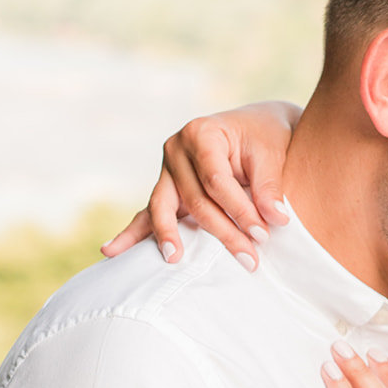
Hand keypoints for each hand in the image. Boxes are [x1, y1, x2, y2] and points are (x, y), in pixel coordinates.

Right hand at [101, 100, 300, 267]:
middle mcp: (177, 150)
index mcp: (201, 134)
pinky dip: (133, 234)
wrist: (256, 129)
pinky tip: (111, 251)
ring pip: (165, 208)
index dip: (240, 210)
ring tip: (173, 257)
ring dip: (170, 235)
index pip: (216, 181)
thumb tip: (276, 220)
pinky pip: (149, 213)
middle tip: (249, 259)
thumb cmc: (265, 138)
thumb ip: (270, 187)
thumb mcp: (272, 155)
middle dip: (222, 232)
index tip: (264, 234)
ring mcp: (167, 171)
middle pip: (194, 200)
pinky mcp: (168, 190)